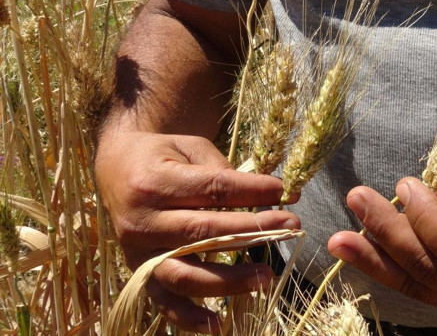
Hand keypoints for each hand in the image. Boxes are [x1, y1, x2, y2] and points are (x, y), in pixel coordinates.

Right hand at [95, 131, 299, 332]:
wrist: (115, 168)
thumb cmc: (163, 156)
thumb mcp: (191, 149)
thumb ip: (225, 172)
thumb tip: (275, 194)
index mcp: (154, 182)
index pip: (213, 190)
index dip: (253, 192)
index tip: (285, 193)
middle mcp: (141, 221)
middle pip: (204, 232)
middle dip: (253, 231)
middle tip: (291, 226)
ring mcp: (137, 252)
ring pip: (185, 273)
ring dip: (229, 280)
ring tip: (266, 276)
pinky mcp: (139, 272)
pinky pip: (163, 300)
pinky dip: (188, 316)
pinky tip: (216, 323)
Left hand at [326, 172, 436, 326]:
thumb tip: (413, 196)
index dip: (424, 216)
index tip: (404, 184)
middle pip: (429, 268)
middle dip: (387, 233)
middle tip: (356, 198)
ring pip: (418, 285)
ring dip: (375, 258)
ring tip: (338, 239)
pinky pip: (422, 289)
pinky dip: (390, 269)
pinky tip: (361, 252)